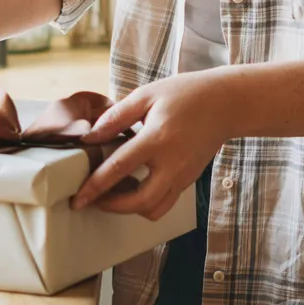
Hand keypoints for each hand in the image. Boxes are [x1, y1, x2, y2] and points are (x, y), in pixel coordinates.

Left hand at [72, 71, 232, 219]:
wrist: (226, 103)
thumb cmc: (186, 94)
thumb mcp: (147, 95)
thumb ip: (116, 117)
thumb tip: (90, 137)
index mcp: (158, 139)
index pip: (119, 169)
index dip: (95, 187)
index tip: (77, 199)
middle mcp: (172, 163)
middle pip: (138, 202)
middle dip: (111, 207)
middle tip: (93, 200)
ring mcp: (183, 176)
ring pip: (153, 210)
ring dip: (130, 208)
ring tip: (114, 193)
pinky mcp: (189, 181)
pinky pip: (165, 203)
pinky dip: (146, 203)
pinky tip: (134, 186)